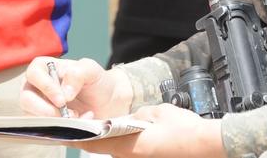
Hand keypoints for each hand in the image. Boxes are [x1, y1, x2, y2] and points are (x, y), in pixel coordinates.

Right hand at [20, 57, 133, 121]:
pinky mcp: (43, 120)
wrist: (107, 101)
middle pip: (26, 98)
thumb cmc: (96, 81)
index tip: (62, 99)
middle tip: (68, 112)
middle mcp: (37, 86)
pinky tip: (78, 120)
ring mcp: (38, 104)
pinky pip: (43, 128)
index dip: (45, 87)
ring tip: (76, 115)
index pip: (33, 73)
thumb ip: (78, 74)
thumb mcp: (91, 70)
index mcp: (46, 67)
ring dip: (54, 120)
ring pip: (31, 116)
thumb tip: (64, 93)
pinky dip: (60, 128)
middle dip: (46, 109)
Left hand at [80, 103, 224, 157]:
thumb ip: (140, 114)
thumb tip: (134, 118)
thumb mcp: (157, 113)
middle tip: (78, 126)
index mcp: (126, 145)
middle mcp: (128, 156)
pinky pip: (126, 150)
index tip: (62, 132)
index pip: (92, 141)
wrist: (204, 145)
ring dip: (106, 139)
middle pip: (102, 146)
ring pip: (114, 149)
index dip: (75, 136)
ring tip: (99, 127)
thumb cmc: (183, 130)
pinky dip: (120, 141)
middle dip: (90, 136)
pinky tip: (124, 132)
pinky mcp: (145, 157)